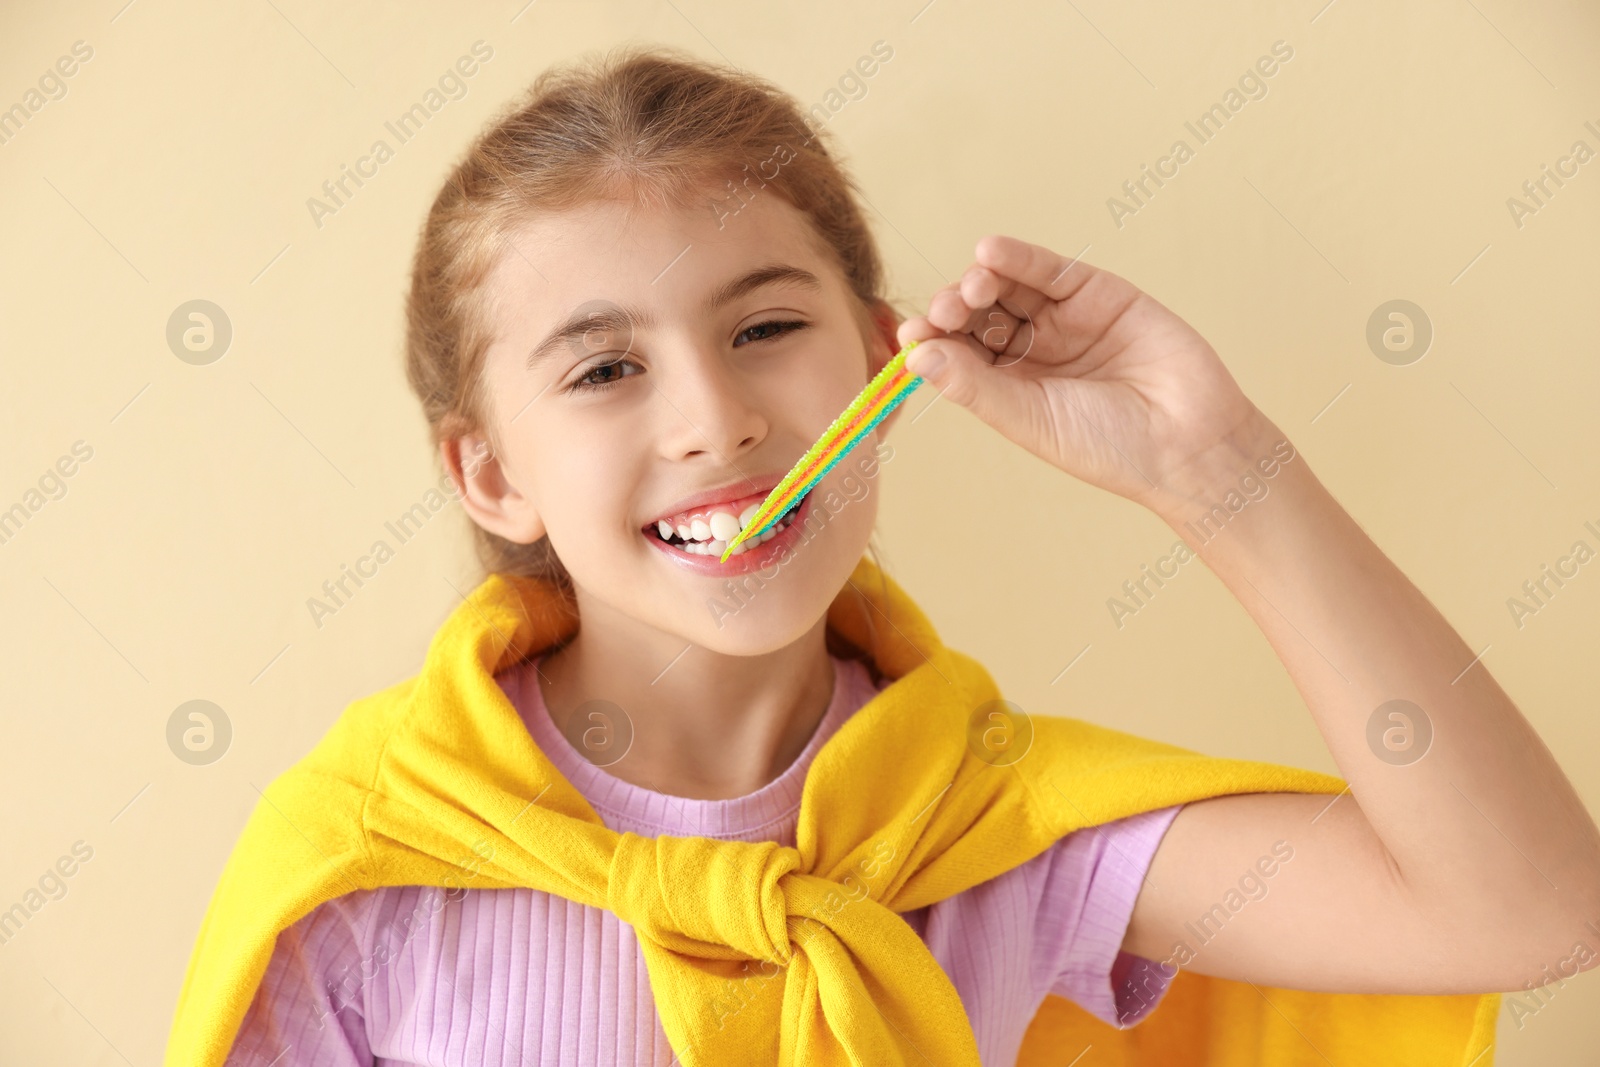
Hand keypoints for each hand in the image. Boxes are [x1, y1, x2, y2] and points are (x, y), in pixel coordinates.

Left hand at [896, 235, 1269, 514]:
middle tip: (947, 312)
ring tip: (973, 286)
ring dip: (982, 280)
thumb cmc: (1110, 447)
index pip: (957, 352)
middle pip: (977, 315)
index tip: (912, 335)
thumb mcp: (1030, 419)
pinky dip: (1019, 258)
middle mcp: (1031, 350)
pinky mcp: (1098, 293)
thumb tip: (914, 355)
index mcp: (1008, 386)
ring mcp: (1063, 319)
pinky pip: (1050, 270)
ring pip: (1008, 288)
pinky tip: (991, 253)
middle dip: (955, 308)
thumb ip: (974, 386)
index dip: (933, 339)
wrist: (1190, 443)